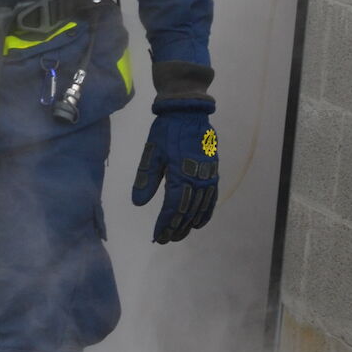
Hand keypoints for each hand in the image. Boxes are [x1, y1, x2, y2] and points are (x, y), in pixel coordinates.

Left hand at [131, 98, 217, 243]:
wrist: (188, 112)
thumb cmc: (166, 131)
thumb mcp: (151, 153)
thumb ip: (146, 179)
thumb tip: (138, 203)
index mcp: (181, 174)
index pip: (173, 207)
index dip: (165, 224)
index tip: (157, 236)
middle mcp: (198, 178)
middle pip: (188, 211)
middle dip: (176, 227)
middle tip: (165, 239)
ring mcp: (208, 176)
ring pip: (201, 207)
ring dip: (190, 223)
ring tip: (179, 235)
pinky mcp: (213, 172)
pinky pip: (211, 197)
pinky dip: (206, 212)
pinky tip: (199, 222)